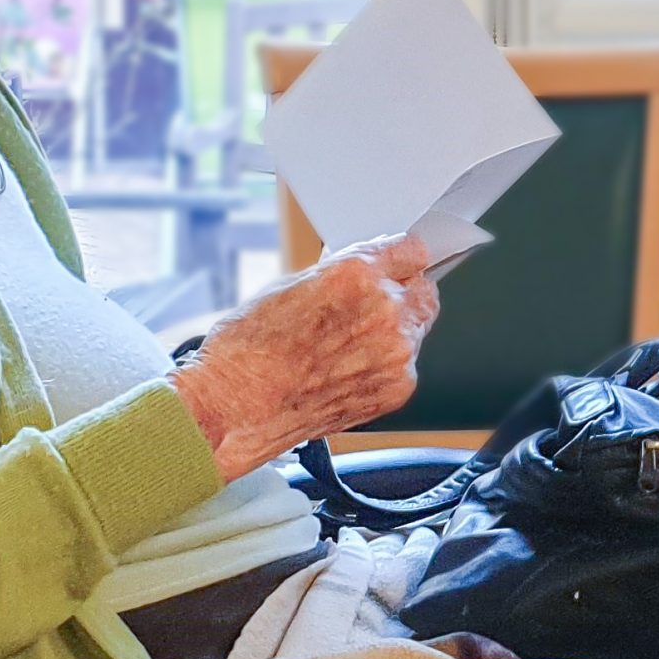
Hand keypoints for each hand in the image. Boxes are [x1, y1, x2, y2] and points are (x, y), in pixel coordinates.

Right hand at [170, 234, 438, 480]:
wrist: (235, 408)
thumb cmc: (248, 348)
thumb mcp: (292, 283)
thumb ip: (344, 274)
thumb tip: (370, 270)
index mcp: (357, 274)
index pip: (412, 250)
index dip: (400, 259)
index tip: (398, 265)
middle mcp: (385, 310)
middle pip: (423, 291)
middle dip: (402, 295)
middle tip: (371, 308)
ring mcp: (396, 353)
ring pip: (416, 330)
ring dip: (395, 332)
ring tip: (347, 347)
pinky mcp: (397, 388)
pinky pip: (406, 366)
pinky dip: (386, 365)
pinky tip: (348, 370)